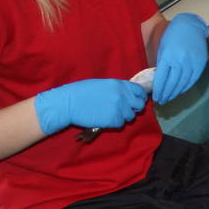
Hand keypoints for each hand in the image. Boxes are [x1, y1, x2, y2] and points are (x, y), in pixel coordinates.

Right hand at [34, 79, 148, 135]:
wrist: (68, 103)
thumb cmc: (81, 92)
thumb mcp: (102, 84)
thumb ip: (117, 89)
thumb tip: (128, 95)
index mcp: (119, 84)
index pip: (140, 91)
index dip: (140, 97)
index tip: (137, 101)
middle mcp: (122, 96)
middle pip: (139, 106)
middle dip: (133, 108)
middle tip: (123, 110)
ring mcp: (119, 108)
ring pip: (130, 116)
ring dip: (123, 116)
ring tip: (110, 114)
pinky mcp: (114, 120)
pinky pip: (120, 124)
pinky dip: (114, 123)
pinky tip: (104, 119)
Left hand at [152, 12, 208, 104]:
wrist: (189, 25)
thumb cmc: (172, 36)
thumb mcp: (163, 48)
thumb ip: (162, 64)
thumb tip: (160, 80)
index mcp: (167, 56)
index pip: (161, 78)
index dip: (159, 90)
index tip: (156, 97)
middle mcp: (180, 60)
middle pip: (172, 83)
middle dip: (166, 94)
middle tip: (162, 101)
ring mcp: (191, 62)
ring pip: (183, 83)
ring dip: (175, 92)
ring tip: (170, 98)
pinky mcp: (200, 63)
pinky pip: (193, 79)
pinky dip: (186, 87)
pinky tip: (181, 91)